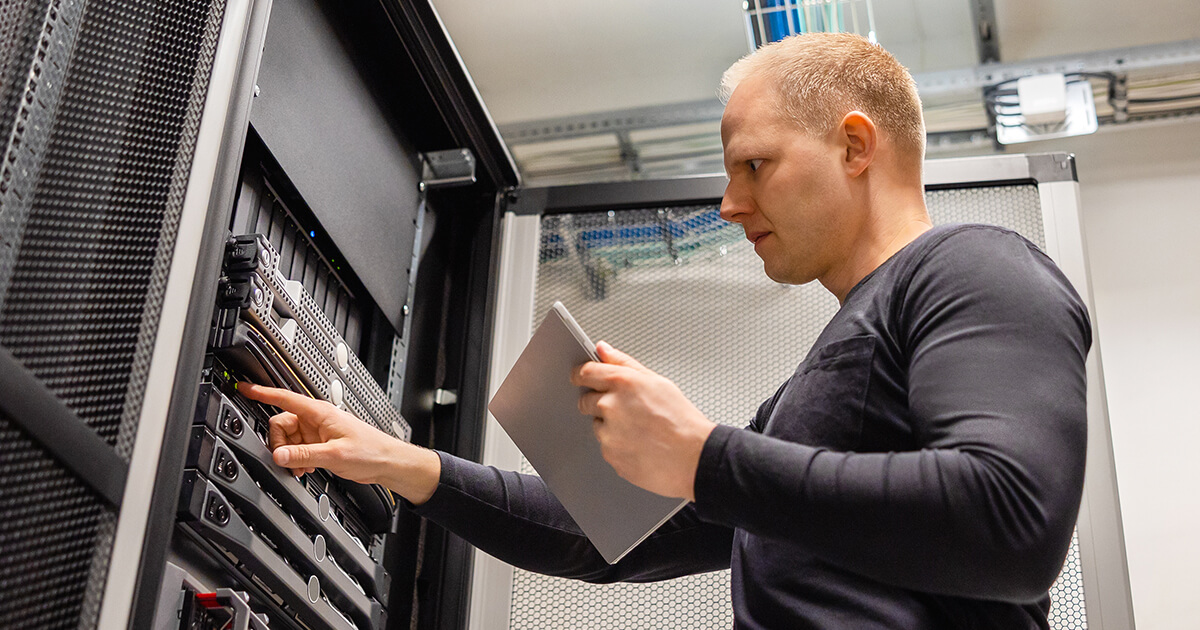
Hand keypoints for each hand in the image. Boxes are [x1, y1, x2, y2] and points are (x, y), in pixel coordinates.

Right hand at [237, 382, 440, 504]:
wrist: (387, 462)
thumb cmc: (371, 451)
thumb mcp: (334, 455)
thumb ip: (303, 455)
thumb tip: (278, 454)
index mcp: (319, 412)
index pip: (284, 398)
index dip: (261, 392)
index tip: (243, 387)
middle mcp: (316, 419)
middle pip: (280, 424)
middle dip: (279, 444)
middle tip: (288, 460)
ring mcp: (317, 432)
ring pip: (288, 439)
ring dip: (289, 455)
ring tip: (302, 468)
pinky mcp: (320, 444)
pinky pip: (297, 449)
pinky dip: (297, 460)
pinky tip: (307, 469)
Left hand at [572, 341, 716, 501]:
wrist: (694, 457)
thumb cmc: (682, 420)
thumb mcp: (657, 382)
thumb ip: (624, 363)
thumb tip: (603, 349)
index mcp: (623, 382)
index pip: (586, 372)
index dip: (580, 374)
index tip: (578, 377)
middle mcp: (611, 406)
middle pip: (585, 400)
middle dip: (598, 403)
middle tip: (624, 411)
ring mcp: (608, 432)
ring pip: (597, 426)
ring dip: (610, 427)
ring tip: (639, 430)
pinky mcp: (610, 455)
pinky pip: (606, 447)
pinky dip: (617, 446)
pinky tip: (639, 445)